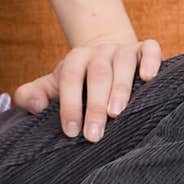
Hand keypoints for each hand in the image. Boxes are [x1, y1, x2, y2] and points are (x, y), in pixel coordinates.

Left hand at [12, 36, 162, 141]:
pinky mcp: (145, 49)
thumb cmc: (79, 81)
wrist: (106, 55)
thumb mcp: (53, 86)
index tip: (71, 131)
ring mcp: (124, 49)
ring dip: (120, 88)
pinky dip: (151, 61)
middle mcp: (100, 52)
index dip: (69, 105)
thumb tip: (34, 104)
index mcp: (76, 59)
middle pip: (97, 74)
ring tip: (117, 113)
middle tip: (94, 135)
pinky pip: (150, 49)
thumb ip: (33, 95)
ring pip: (123, 64)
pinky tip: (149, 78)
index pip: (70, 79)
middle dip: (95, 106)